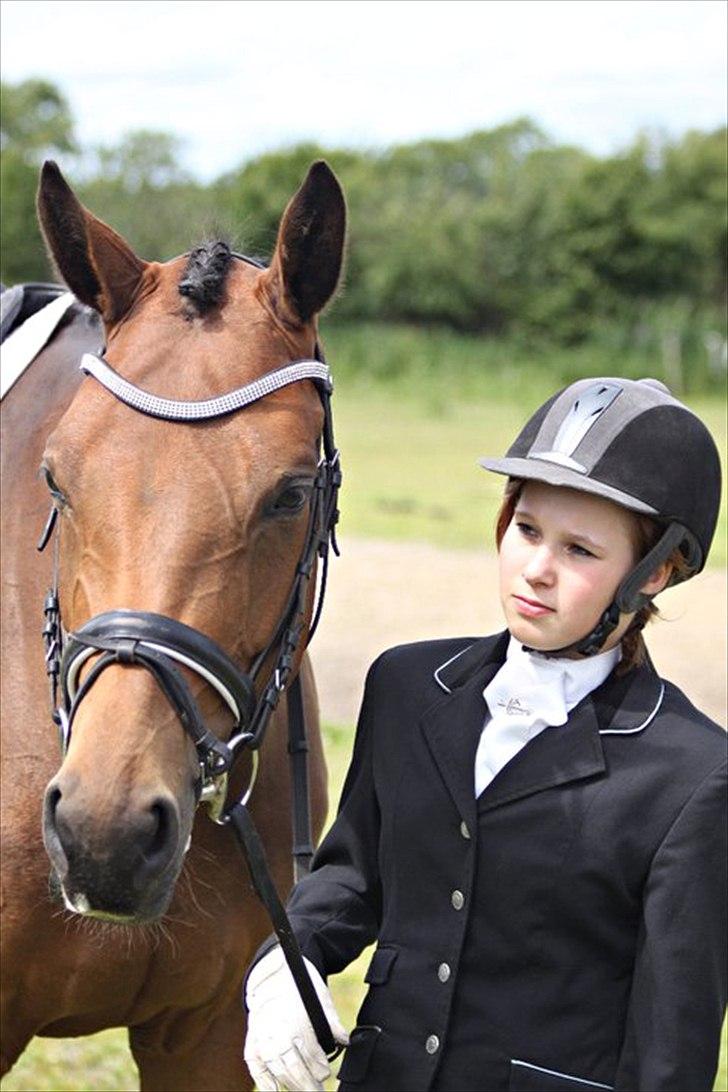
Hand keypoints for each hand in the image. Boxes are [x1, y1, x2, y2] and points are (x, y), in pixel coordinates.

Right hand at [244, 945, 348, 1090]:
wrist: (272, 972)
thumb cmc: (300, 985)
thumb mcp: (321, 998)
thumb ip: (332, 1023)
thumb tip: (345, 1041)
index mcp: (298, 1023)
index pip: (312, 1057)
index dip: (321, 1068)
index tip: (325, 1073)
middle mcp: (279, 1035)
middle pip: (296, 1069)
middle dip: (308, 1084)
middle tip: (317, 1091)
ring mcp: (263, 1039)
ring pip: (279, 1071)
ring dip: (292, 1085)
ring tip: (303, 1091)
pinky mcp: (251, 1041)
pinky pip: (256, 1067)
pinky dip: (264, 1082)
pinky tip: (273, 1091)